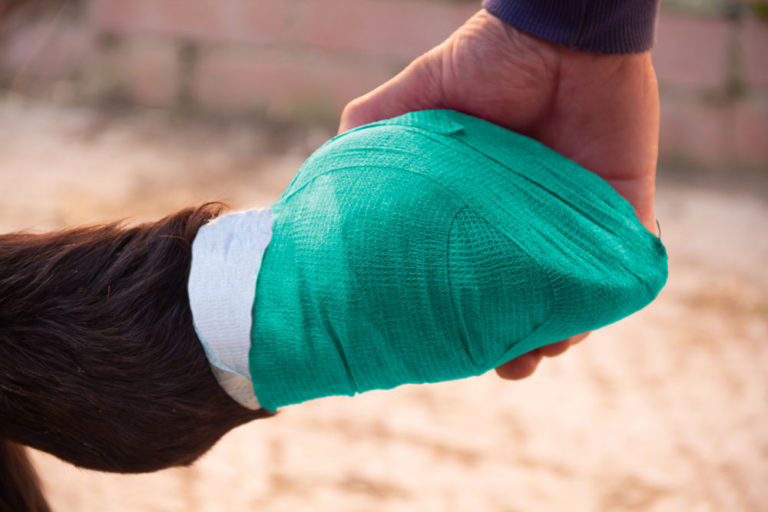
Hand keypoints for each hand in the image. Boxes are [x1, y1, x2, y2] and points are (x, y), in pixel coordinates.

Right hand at [338, 9, 659, 379]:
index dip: (461, 309)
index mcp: (483, 205)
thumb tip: (318, 179)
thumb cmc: (486, 59)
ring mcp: (577, 218)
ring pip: (569, 293)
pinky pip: (620, 269)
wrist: (557, 31)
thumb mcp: (414, 99)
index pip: (471, 269)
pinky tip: (575, 327)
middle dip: (515, 337)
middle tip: (503, 364)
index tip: (445, 339)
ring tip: (537, 354)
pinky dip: (603, 300)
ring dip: (558, 332)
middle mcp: (529, 218)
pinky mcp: (622, 208)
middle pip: (524, 293)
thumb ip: (369, 132)